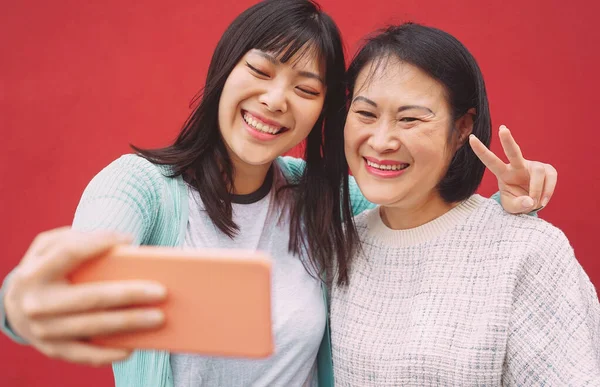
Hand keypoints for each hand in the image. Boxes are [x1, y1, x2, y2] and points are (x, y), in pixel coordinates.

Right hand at [4, 227, 166, 365]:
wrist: (17, 306)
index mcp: (35, 272)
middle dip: (129, 294)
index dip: (99, 243)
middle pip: (90, 298)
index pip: (70, 253)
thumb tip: (124, 244)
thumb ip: (79, 238)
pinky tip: (133, 347)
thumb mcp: (51, 246)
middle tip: (161, 292)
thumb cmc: (47, 268)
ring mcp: (43, 330)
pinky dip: (108, 354)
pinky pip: (84, 355)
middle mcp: (36, 303)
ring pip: (92, 327)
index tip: (130, 240)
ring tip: (159, 317)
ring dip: (129, 324)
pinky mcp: (52, 350)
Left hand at [469, 125, 557, 213]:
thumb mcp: (512, 208)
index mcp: (504, 174)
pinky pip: (550, 178)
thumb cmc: (518, 202)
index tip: (471, 138)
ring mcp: (534, 166)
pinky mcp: (548, 169)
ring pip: (538, 172)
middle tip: (502, 129)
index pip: (491, 161)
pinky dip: (548, 192)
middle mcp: (518, 166)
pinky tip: (542, 202)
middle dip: (507, 141)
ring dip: (537, 190)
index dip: (481, 151)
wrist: (533, 204)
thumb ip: (518, 205)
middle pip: (513, 152)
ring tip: (534, 203)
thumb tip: (529, 201)